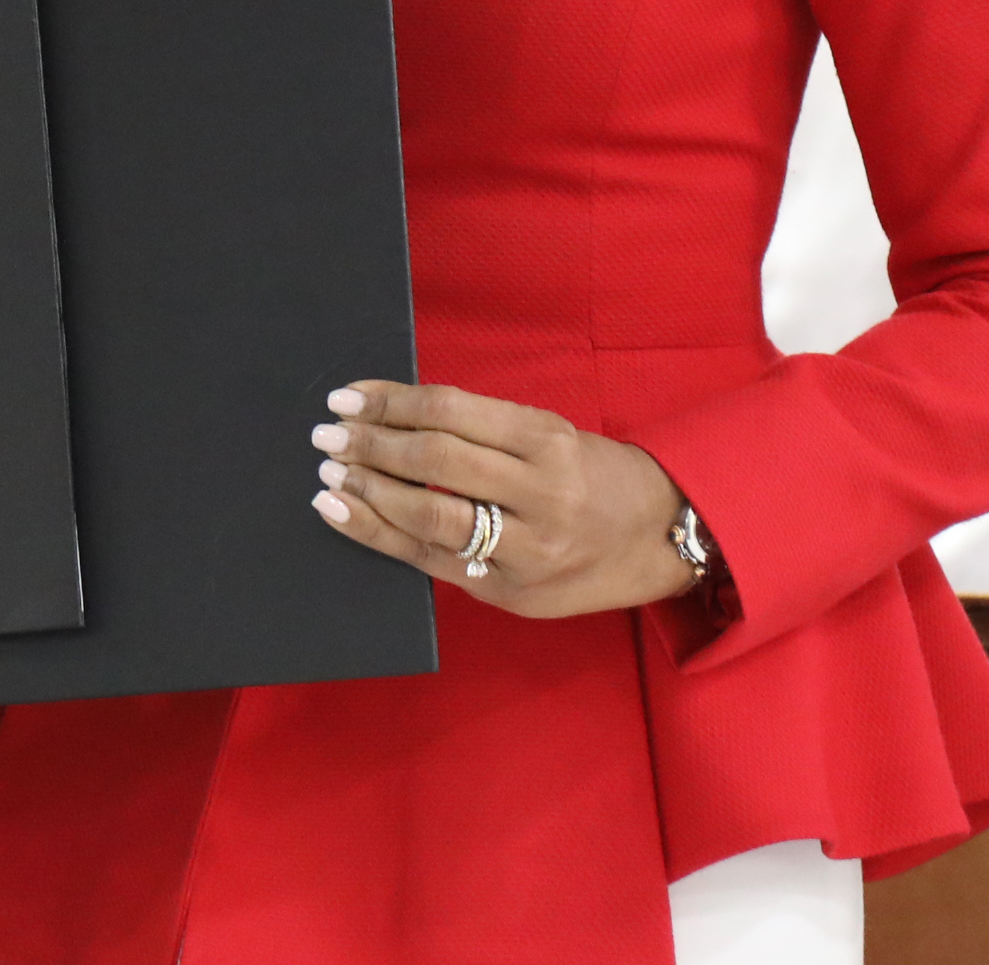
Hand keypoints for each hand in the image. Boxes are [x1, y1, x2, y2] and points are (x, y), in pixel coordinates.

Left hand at [308, 378, 700, 619]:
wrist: (661, 539)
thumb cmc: (595, 476)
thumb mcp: (551, 435)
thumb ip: (482, 429)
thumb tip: (392, 416)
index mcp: (548, 440)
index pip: (451, 412)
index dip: (391, 402)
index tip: (348, 396)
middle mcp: (540, 494)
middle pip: (435, 461)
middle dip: (371, 444)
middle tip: (327, 433)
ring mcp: (526, 551)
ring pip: (428, 517)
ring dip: (367, 491)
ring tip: (329, 472)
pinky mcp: (511, 593)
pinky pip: (432, 562)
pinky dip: (379, 535)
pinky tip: (344, 513)